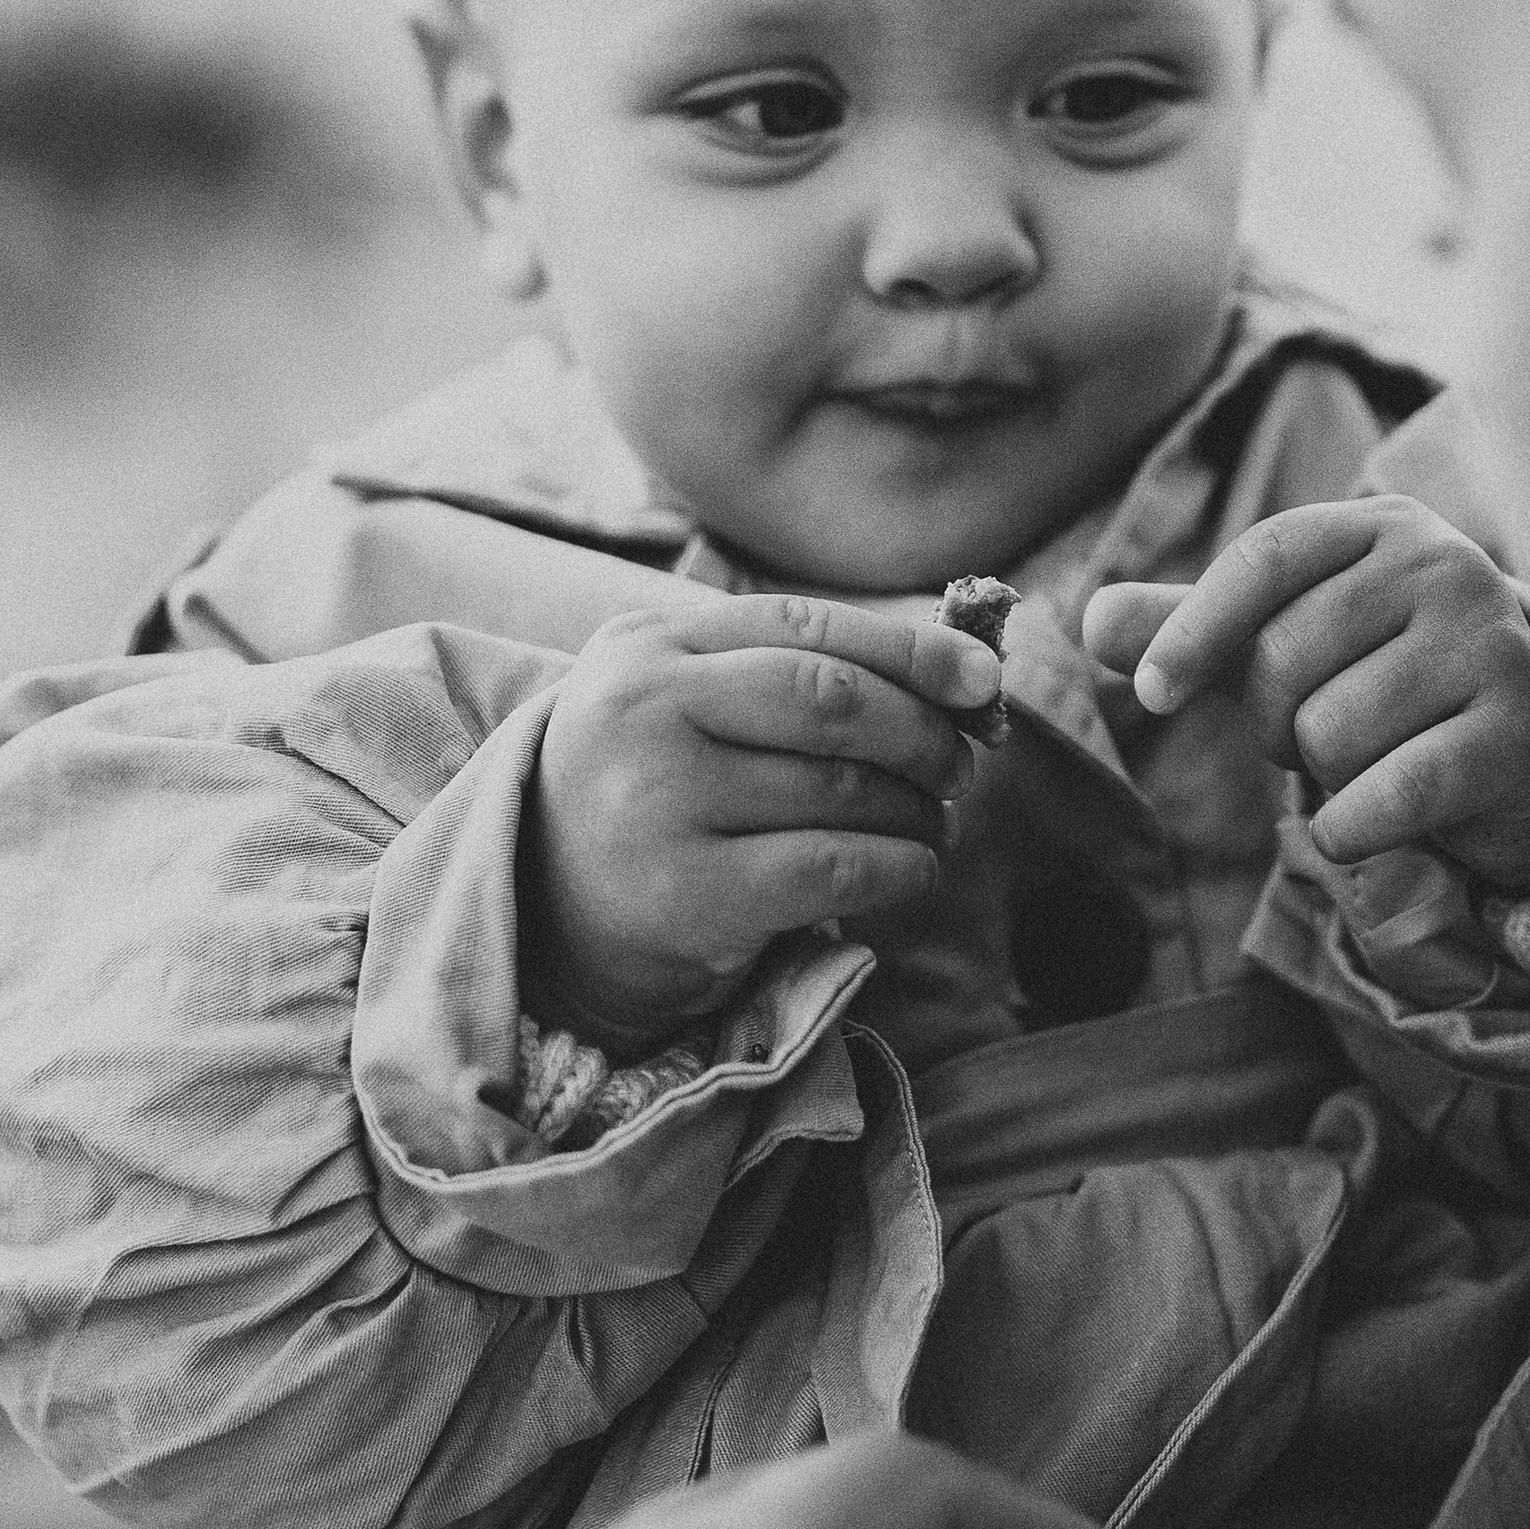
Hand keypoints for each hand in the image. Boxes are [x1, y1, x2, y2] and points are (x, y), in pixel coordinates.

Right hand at [525, 591, 1003, 1037]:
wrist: (545, 901)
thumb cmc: (656, 781)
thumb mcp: (691, 696)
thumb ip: (796, 666)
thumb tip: (966, 671)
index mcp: (649, 644)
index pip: (805, 628)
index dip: (910, 651)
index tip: (984, 679)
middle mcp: (643, 712)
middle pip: (829, 702)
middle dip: (922, 732)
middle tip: (961, 763)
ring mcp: (656, 803)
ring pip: (839, 789)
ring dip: (919, 808)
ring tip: (935, 819)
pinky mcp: (682, 894)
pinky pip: (831, 868)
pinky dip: (899, 865)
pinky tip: (913, 866)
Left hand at [1084, 496, 1529, 886]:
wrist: (1525, 750)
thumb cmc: (1387, 684)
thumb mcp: (1289, 643)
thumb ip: (1193, 628)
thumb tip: (1092, 620)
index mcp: (1381, 527)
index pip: (1265, 557)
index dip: (1195, 626)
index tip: (1154, 693)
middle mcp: (1446, 564)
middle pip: (1283, 659)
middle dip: (1276, 723)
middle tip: (1327, 734)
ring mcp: (1492, 644)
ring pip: (1329, 733)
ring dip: (1327, 778)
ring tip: (1374, 763)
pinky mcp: (1521, 731)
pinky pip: (1389, 794)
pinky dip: (1354, 830)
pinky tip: (1372, 824)